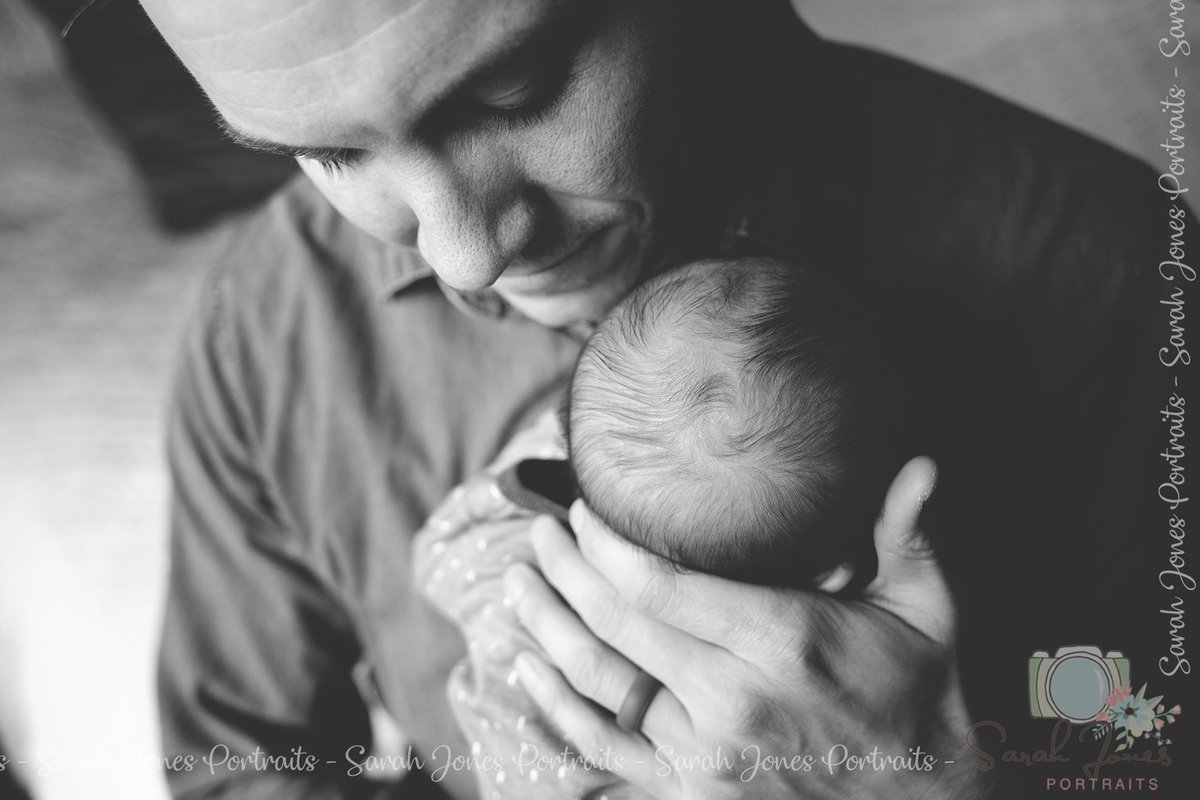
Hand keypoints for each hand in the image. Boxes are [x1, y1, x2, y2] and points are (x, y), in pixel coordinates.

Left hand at [503, 457, 992, 798]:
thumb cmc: (917, 698)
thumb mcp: (926, 612)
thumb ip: (907, 534)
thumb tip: (921, 463)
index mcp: (780, 640)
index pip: (660, 584)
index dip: (605, 545)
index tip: (581, 512)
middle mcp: (731, 698)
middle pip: (616, 623)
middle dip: (564, 570)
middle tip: (538, 532)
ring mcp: (703, 754)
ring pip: (597, 682)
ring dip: (544, 628)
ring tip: (516, 583)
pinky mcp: (689, 792)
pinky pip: (603, 747)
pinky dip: (556, 705)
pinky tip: (526, 666)